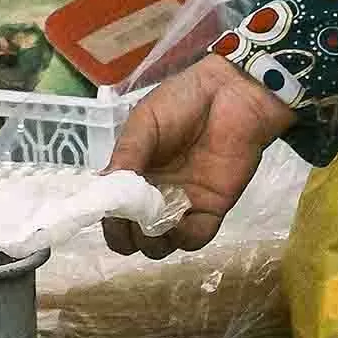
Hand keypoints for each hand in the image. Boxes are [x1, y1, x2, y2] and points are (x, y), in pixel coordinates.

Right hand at [103, 53, 292, 254]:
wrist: (230, 95)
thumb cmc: (182, 101)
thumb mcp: (144, 120)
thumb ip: (128, 153)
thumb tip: (106, 187)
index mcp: (135, 174)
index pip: (115, 211)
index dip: (110, 223)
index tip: (111, 219)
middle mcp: (156, 194)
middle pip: (135, 234)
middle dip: (129, 237)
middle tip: (134, 223)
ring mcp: (184, 204)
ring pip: (163, 243)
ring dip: (154, 243)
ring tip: (154, 226)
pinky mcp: (212, 208)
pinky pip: (196, 236)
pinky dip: (183, 238)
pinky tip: (177, 225)